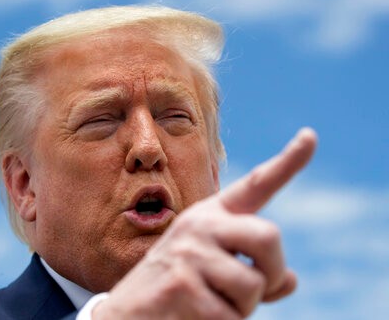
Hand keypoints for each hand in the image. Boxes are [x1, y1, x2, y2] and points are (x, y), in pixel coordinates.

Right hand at [93, 128, 316, 318]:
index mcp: (211, 216)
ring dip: (241, 309)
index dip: (289, 162)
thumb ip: (252, 272)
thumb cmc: (177, 292)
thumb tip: (292, 281)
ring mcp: (188, 251)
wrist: (127, 313)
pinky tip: (192, 317)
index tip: (310, 136)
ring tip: (208, 306)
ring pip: (252, 285)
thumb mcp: (215, 273)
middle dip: (271, 272)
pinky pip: (230, 316)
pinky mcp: (180, 284)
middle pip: (269, 236)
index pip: (256, 184)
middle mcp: (200, 224)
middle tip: (256, 292)